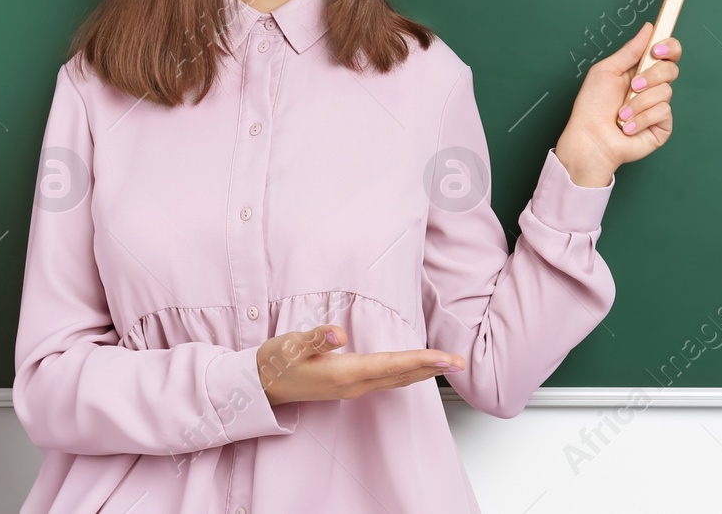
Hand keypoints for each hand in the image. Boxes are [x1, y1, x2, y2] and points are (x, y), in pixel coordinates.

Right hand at [257, 324, 467, 405]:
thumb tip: (338, 332)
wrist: (260, 386)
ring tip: (449, 364)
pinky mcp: (350, 385)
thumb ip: (315, 338)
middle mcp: (354, 385)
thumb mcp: (290, 345)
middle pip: (402, 375)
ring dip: (425, 372)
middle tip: (462, 362)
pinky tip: (417, 370)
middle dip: (433, 368)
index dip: (421, 360)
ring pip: (397, 380)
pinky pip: (388, 381)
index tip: (446, 358)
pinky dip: (408, 374)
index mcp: (345, 374)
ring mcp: (353, 388)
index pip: (392, 365)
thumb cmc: (275, 362)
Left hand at [554, 21, 682, 185]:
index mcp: (640, 71)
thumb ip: (630, 50)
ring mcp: (658, 107)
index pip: (667, 54)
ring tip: (621, 114)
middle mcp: (651, 88)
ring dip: (639, 103)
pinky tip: (628, 127)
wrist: (590, 138)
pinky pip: (663, 112)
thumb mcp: (607, 70)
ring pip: (666, 92)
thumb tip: (648, 28)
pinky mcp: (662, 126)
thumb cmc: (592, 106)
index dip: (669, 48)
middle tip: (634, 86)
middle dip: (652, 76)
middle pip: (671, 69)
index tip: (657, 50)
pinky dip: (642, 118)